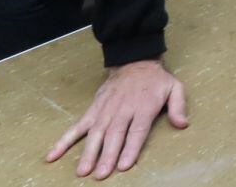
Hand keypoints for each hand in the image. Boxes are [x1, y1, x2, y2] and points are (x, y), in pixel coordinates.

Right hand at [46, 59, 186, 179]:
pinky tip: (53, 155)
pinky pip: (77, 126)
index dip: (130, 148)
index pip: (137, 131)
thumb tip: (182, 124)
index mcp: (144, 106)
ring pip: (96, 133)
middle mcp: (123, 109)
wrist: (135, 60)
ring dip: (89, 152)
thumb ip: (178, 106)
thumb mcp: (175, 87)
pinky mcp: (93, 110)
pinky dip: (64, 140)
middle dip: (107, 155)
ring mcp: (105, 110)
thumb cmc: (156, 80)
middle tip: (101, 174)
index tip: (124, 165)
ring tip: (82, 171)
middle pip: (114, 135)